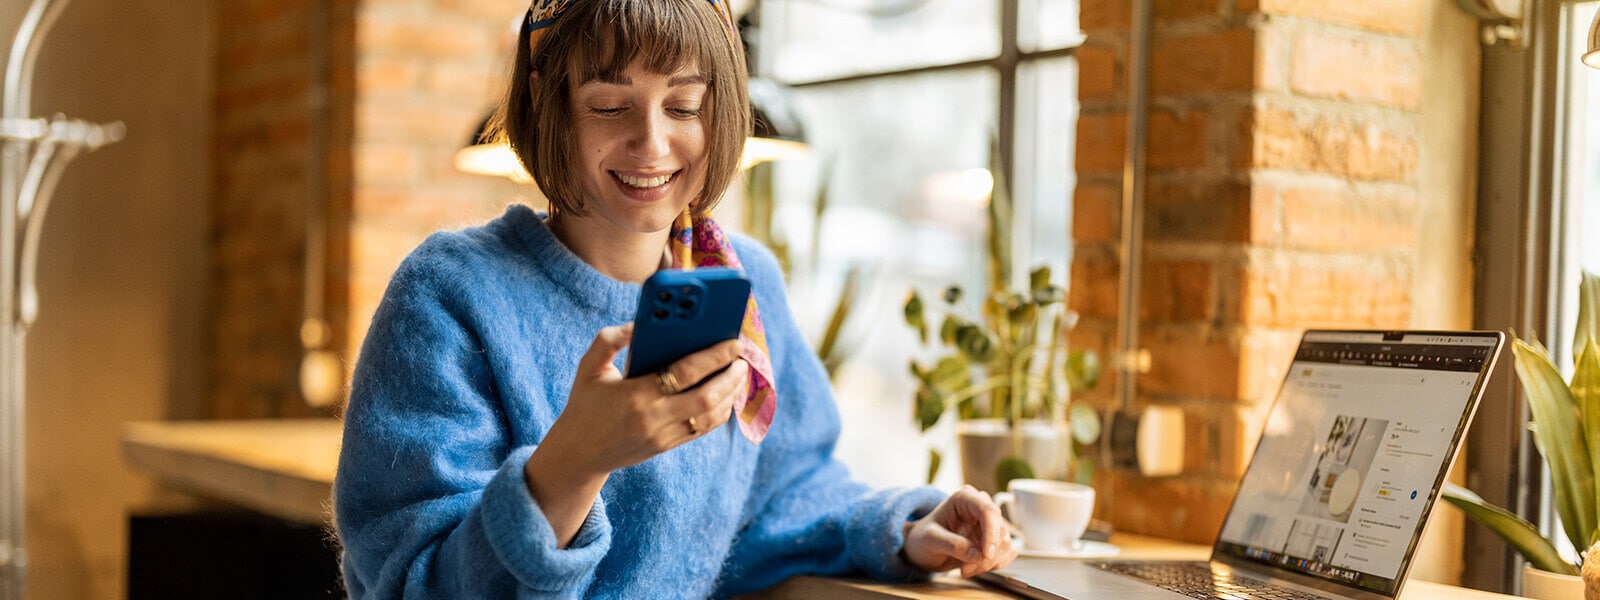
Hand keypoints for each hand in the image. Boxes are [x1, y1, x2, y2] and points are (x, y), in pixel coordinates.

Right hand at [525, 324, 747, 546]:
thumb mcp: (588, 367)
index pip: (685, 373)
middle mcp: (653, 419)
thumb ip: (610, 340)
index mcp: (635, 395)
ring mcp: (662, 436)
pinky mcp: (667, 447)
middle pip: (706, 398)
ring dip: (731, 394)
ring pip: (710, 417)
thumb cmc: (585, 403)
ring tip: (739, 373)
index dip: (714, 357)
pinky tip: (726, 393)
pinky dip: (720, 411)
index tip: (733, 342)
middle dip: (731, 376)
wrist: (578, 452)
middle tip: (743, 358)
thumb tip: (640, 323)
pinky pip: (702, 429)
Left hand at [902, 485, 1017, 577]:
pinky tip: (976, 567)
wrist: (923, 549)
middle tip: (965, 569)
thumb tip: (977, 555)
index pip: (988, 510)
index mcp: (965, 498)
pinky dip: (995, 564)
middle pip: (1000, 530)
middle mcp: (981, 506)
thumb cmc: (923, 538)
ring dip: (989, 563)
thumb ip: (952, 545)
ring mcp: (989, 523)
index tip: (985, 555)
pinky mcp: (995, 538)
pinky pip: (1008, 551)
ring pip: (1006, 543)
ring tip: (966, 569)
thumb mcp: (930, 540)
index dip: (991, 533)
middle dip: (986, 555)